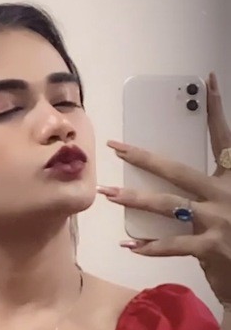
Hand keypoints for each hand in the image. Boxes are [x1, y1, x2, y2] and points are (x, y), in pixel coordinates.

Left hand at [98, 72, 230, 306]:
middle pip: (178, 170)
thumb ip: (213, 189)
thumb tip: (179, 180)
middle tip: (116, 147)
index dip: (217, 110)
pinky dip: (150, 246)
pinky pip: (172, 245)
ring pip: (168, 205)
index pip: (224, 138)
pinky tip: (130, 244)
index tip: (208, 82)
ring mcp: (218, 221)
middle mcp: (226, 194)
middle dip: (144, 158)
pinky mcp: (211, 248)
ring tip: (109, 193)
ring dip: (135, 199)